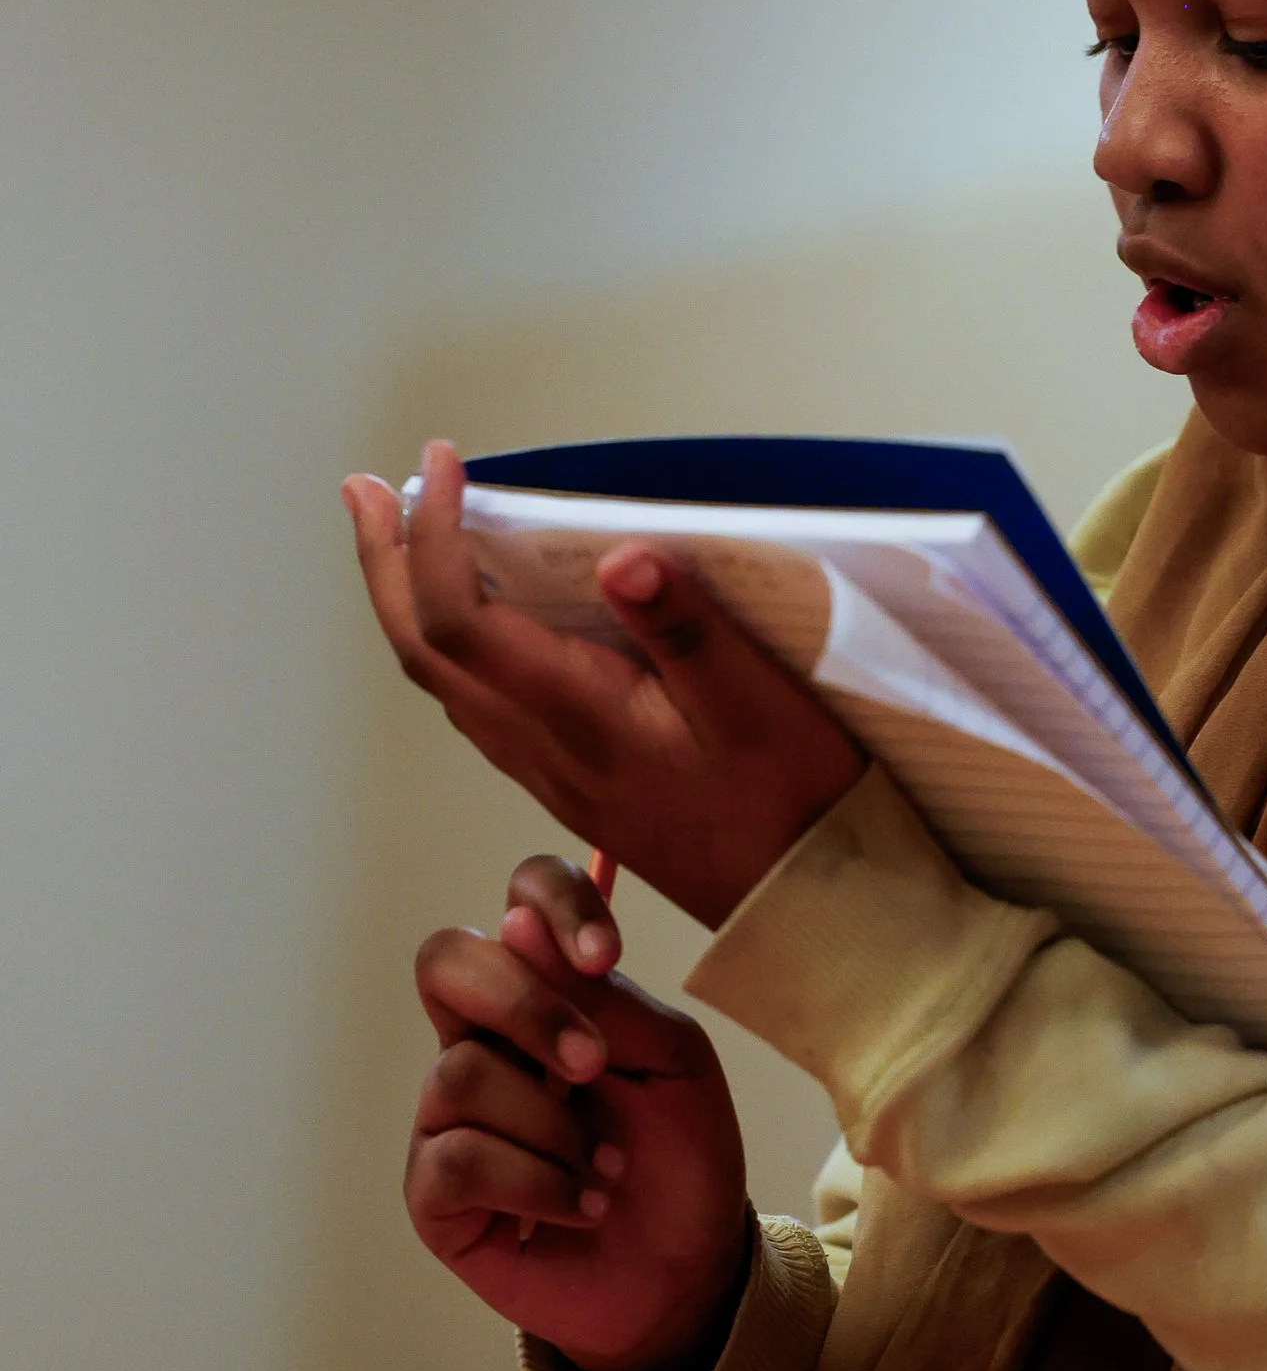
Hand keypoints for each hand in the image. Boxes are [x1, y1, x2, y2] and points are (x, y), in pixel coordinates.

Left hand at [344, 442, 865, 926]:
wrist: (800, 908)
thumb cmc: (793, 804)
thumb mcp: (759, 705)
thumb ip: (687, 629)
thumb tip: (617, 558)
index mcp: (577, 718)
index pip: (459, 617)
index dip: (434, 534)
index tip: (443, 462)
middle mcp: (542, 747)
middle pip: (422, 649)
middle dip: (384, 562)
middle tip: (364, 487)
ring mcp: (549, 768)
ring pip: (441, 678)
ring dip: (406, 598)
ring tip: (401, 530)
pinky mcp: (569, 777)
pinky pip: (477, 701)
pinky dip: (449, 637)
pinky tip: (474, 611)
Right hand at [407, 853, 752, 1370]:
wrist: (687, 1271)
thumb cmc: (681, 1157)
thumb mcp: (673, 1064)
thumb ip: (606, 998)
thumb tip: (514, 921)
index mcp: (548, 994)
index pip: (518, 901)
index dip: (551, 902)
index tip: (605, 954)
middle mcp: (483, 1040)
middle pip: (445, 963)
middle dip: (525, 1007)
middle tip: (594, 1063)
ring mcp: (448, 1116)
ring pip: (461, 1073)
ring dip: (555, 1127)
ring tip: (607, 1170)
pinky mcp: (433, 1192)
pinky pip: (457, 1158)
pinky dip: (537, 1182)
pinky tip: (580, 1205)